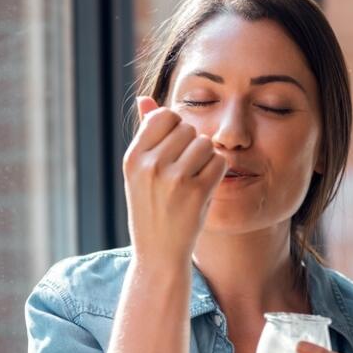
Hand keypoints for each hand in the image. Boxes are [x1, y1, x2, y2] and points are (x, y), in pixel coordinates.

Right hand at [123, 96, 227, 267]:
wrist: (158, 253)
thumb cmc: (151, 208)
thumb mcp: (139, 172)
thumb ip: (145, 134)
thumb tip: (145, 99)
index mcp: (133, 157)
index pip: (164, 116)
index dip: (175, 129)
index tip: (174, 149)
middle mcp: (150, 166)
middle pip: (188, 128)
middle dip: (191, 144)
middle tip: (184, 170)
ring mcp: (173, 179)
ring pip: (205, 143)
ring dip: (206, 158)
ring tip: (194, 179)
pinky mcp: (196, 193)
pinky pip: (219, 162)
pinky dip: (217, 173)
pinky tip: (204, 188)